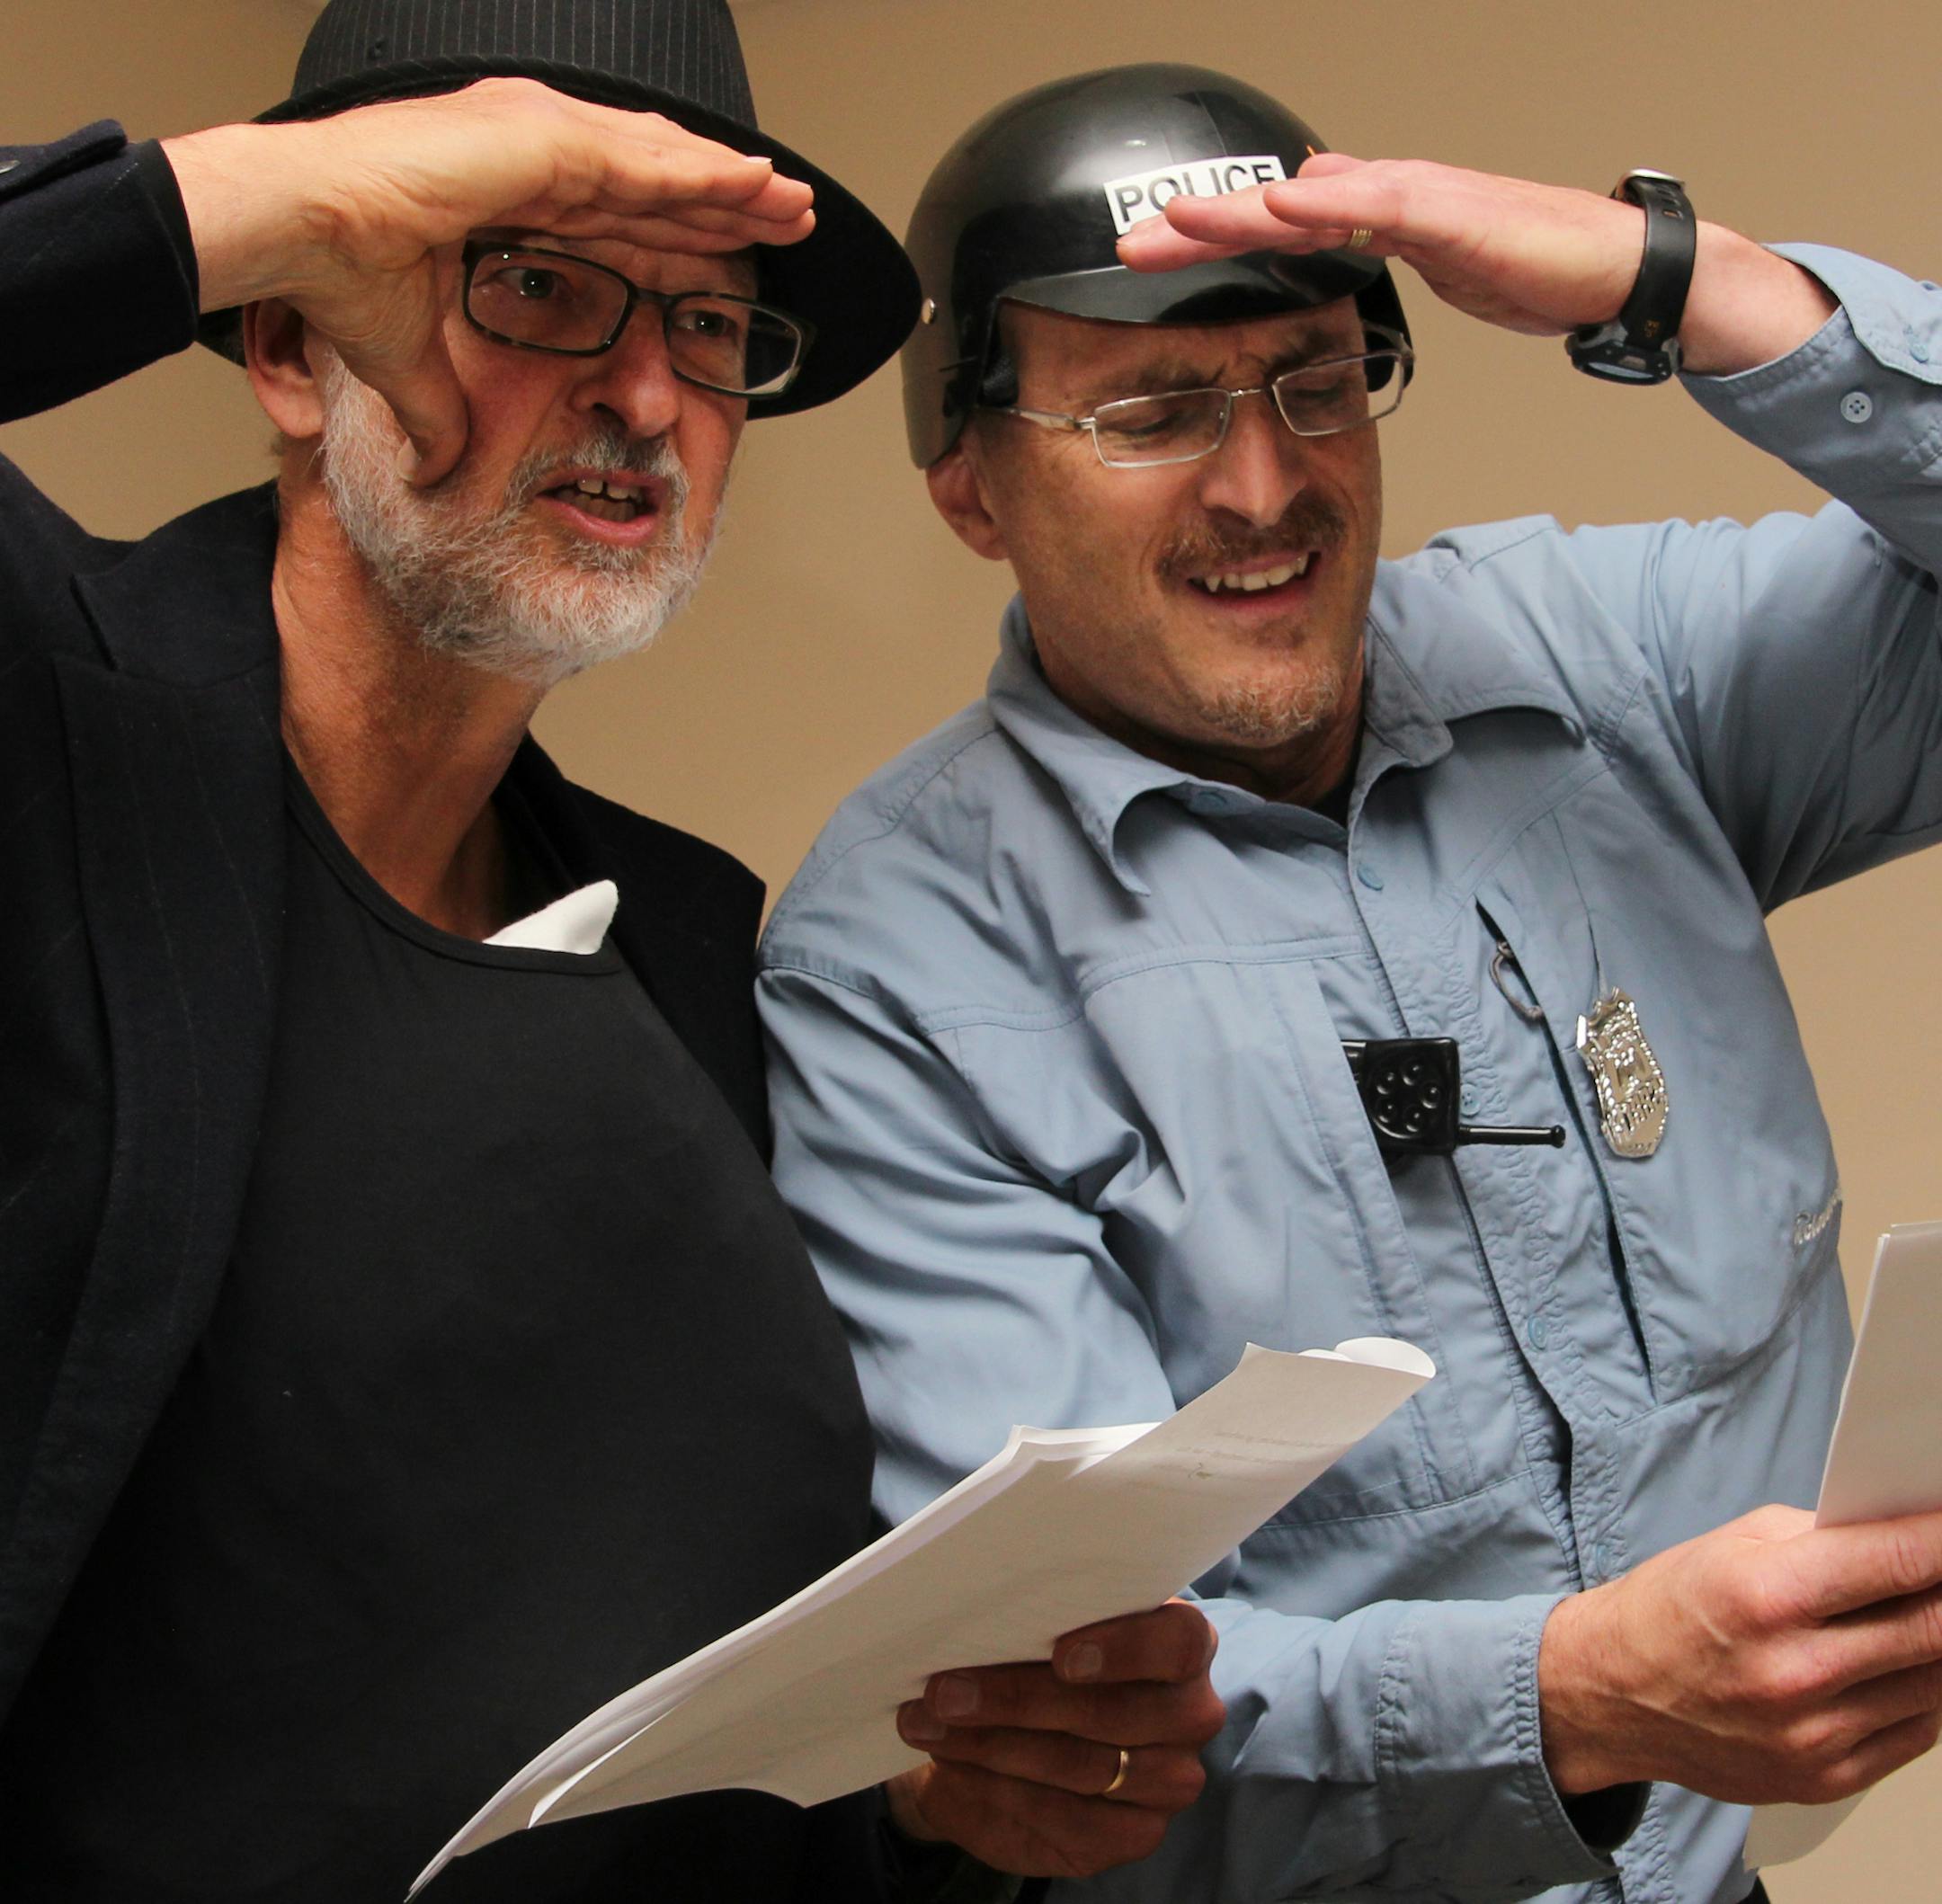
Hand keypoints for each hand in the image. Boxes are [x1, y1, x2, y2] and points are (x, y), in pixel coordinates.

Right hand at [163, 80, 814, 479]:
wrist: (293, 234)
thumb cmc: (335, 281)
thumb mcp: (412, 369)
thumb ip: (441, 414)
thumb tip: (437, 472)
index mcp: (507, 199)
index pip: (613, 219)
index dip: (673, 238)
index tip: (725, 259)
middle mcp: (530, 157)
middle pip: (653, 184)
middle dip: (724, 203)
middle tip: (787, 217)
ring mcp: (540, 139)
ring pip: (662, 164)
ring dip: (731, 183)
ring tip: (791, 200)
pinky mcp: (543, 138)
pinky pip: (645, 163)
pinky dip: (703, 173)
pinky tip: (754, 185)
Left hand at [883, 1600, 1224, 1879]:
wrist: (1009, 1740)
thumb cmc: (1030, 1660)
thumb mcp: (1034, 1627)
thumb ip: (1031, 1618)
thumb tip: (973, 1606)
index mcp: (1181, 1643)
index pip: (1179, 1641)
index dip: (1125, 1648)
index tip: (1060, 1654)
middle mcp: (1189, 1713)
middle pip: (1115, 1711)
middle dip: (1019, 1700)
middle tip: (944, 1691)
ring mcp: (1169, 1779)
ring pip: (1086, 1766)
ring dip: (995, 1747)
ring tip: (931, 1726)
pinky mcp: (1136, 1833)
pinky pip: (1070, 1820)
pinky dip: (1003, 1792)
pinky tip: (956, 1769)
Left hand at [1117, 153, 1833, 377]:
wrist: (1612, 270)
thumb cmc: (1530, 266)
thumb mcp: (1427, 263)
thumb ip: (1372, 246)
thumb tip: (1321, 227)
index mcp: (1373, 213)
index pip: (1273, 226)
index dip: (1208, 240)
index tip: (1146, 260)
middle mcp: (1383, 194)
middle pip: (1271, 208)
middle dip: (1199, 227)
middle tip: (1128, 243)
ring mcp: (1414, 197)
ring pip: (1308, 199)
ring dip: (1240, 210)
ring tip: (1179, 220)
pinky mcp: (1449, 212)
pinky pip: (1376, 204)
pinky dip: (1324, 202)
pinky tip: (1280, 204)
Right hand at [1540, 1505, 1941, 1804]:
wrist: (1612, 1694)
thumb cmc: (1669, 1609)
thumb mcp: (1733, 1543)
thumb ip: (1823, 1538)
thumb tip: (1907, 1540)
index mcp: (1763, 1596)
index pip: (1895, 1561)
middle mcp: (1792, 1672)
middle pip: (1933, 1626)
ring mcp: (1813, 1735)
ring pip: (1935, 1682)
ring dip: (1938, 1642)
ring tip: (1919, 1613)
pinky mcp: (1825, 1779)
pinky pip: (1916, 1731)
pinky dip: (1920, 1692)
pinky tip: (1897, 1665)